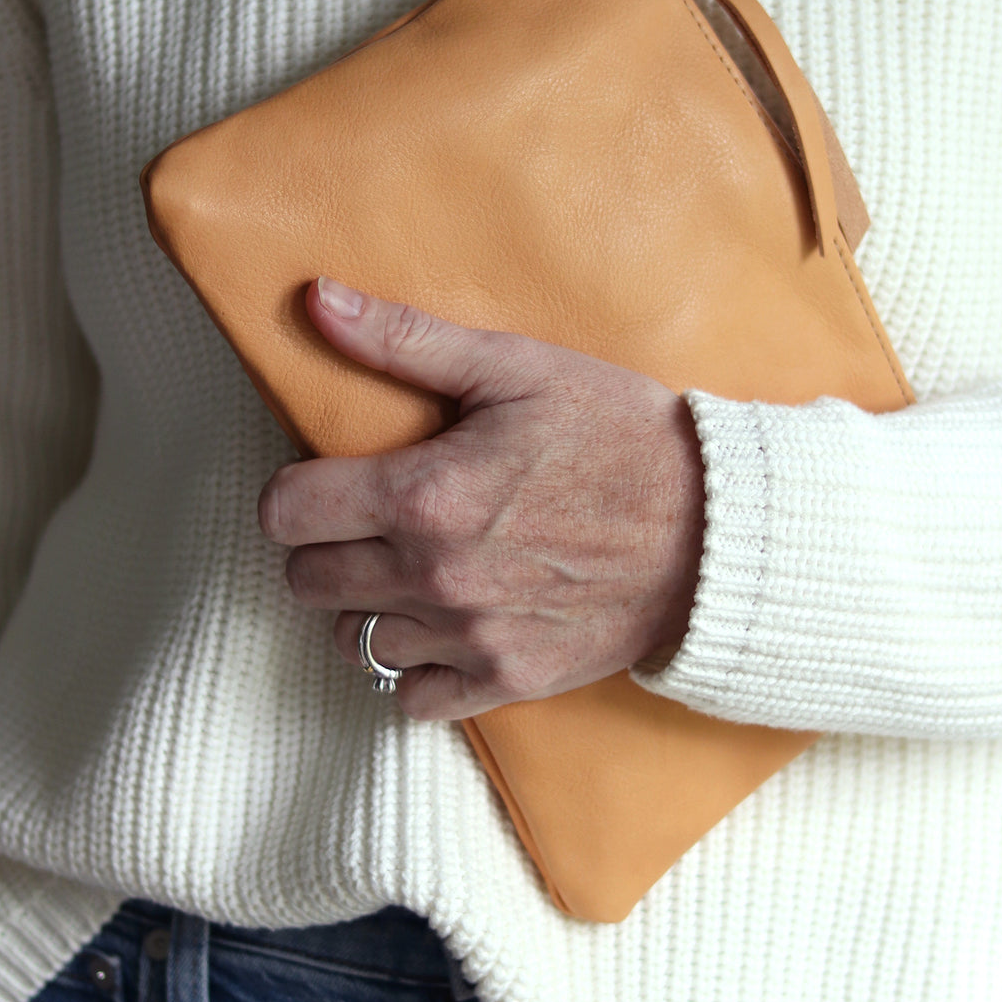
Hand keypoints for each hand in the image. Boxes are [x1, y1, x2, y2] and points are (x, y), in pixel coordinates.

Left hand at [257, 276, 706, 720]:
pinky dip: (411, 667)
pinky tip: (437, 627)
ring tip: (400, 570)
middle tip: (363, 519)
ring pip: (351, 641)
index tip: (323, 479)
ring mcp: (470, 638)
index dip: (293, 491)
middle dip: (320, 545)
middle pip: (305, 581)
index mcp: (424, 496)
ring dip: (362, 605)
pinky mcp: (508, 679)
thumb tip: (316, 301)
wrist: (715, 529)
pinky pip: (412, 700)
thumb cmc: (618, 435)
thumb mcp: (516, 368)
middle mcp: (434, 578)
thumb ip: (406, 340)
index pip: (286, 513)